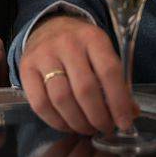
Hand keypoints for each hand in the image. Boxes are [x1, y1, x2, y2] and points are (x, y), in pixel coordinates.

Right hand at [19, 16, 139, 134]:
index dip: (119, 102)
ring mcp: (44, 56)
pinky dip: (56, 121)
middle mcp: (67, 44)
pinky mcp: (26, 68)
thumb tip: (129, 115)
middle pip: (85, 89)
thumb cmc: (82, 47)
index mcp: (93, 38)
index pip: (109, 72)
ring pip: (61, 99)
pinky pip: (40, 104)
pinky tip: (67, 125)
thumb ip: (117, 82)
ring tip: (87, 129)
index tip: (124, 122)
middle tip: (105, 128)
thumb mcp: (103, 54)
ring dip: (77, 122)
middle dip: (98, 116)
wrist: (49, 27)